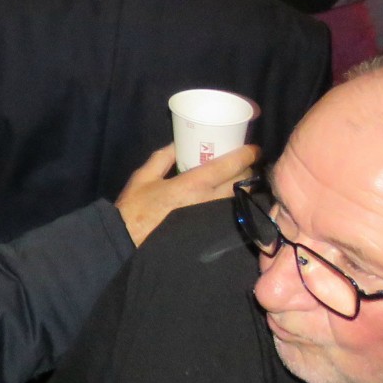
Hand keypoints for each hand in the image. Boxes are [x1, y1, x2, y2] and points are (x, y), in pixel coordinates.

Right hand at [113, 142, 258, 245]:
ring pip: (238, 197)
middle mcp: (207, 200)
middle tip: (246, 161)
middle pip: (240, 181)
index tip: (253, 148)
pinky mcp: (209, 229)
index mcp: (192, 184)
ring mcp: (211, 217)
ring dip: (243, 185)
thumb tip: (179, 142)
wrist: (129, 240)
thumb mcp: (144, 176)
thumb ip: (163, 157)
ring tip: (241, 177)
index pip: (228, 166)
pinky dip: (235, 200)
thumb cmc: (135, 207)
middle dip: (248, 169)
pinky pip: (229, 210)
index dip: (245, 155)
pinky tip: (231, 196)